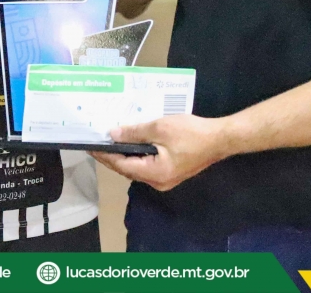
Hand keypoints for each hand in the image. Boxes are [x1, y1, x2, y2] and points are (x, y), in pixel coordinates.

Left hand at [89, 115, 229, 190]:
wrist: (221, 138)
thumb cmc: (191, 133)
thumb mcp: (159, 128)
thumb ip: (134, 133)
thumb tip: (112, 135)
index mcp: (154, 174)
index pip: (121, 165)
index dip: (104, 155)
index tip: (89, 146)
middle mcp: (158, 182)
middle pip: (128, 169)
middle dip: (112, 156)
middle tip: (96, 142)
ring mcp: (166, 179)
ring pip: (137, 168)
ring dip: (124, 155)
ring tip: (110, 141)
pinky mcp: (171, 172)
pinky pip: (148, 165)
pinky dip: (137, 155)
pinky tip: (131, 143)